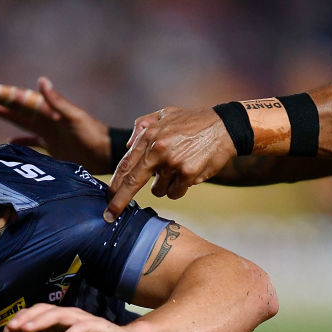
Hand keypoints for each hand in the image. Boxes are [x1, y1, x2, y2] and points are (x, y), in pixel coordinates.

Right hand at [0, 77, 112, 173]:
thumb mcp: (74, 117)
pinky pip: (31, 142)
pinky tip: (9, 141)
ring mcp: (47, 132)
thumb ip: (57, 101)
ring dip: (4, 115)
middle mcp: (44, 119)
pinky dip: (20, 141)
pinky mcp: (52, 147)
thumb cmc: (92, 135)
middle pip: (15, 108)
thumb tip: (41, 80)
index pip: (18, 99)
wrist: (105, 153)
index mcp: (47, 110)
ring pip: (20, 122)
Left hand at [1, 303, 141, 331]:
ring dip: (41, 321)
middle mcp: (68, 317)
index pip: (33, 316)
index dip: (17, 324)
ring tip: (27, 330)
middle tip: (10, 329)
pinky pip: (82, 329)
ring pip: (60, 314)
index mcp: (56, 323)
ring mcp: (83, 321)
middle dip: (25, 318)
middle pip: (44, 310)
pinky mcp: (99, 328)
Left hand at [104, 106, 236, 221]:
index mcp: (149, 136)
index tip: (105, 199)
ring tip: (177, 169)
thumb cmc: (193, 122)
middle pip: (132, 183)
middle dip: (119, 202)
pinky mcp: (188, 173)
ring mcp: (173, 162)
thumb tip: (127, 146)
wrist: (225, 127)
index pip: (125, 164)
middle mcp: (158, 149)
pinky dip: (179, 188)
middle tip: (109, 216)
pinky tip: (189, 174)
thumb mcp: (165, 114)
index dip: (114, 184)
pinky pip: (175, 193)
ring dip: (165, 186)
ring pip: (158, 190)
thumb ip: (143, 126)